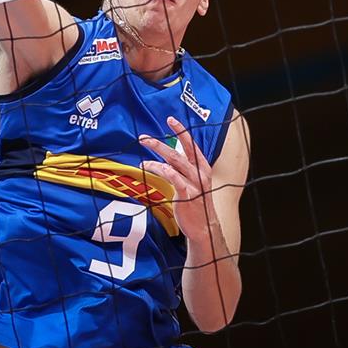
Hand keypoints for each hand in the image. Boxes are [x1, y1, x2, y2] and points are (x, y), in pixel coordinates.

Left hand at [139, 116, 222, 246]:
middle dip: (161, 143)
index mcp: (202, 167)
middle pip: (179, 152)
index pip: (191, 145)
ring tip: (143, 155)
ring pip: (174, 162)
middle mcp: (199, 173)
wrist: (204, 227)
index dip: (181, 131)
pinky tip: (148, 166)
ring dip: (156, 155)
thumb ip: (183, 169)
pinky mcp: (187, 194)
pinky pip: (173, 177)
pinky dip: (160, 170)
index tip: (171, 119)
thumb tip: (167, 156)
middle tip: (145, 138)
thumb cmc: (196, 203)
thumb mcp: (194, 182)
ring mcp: (194, 183)